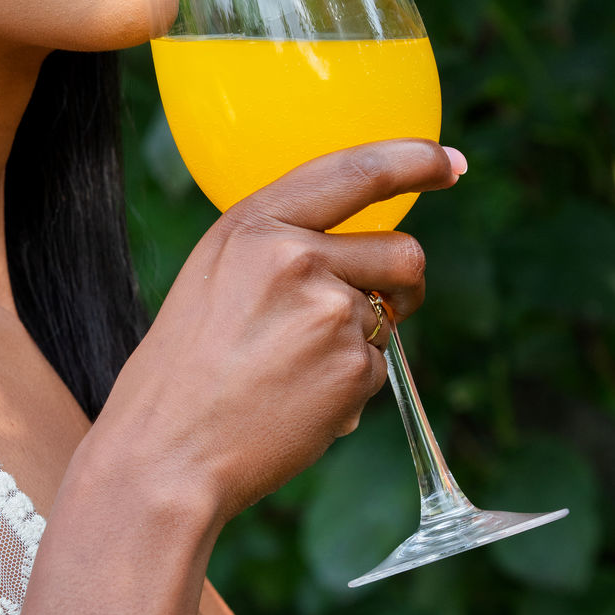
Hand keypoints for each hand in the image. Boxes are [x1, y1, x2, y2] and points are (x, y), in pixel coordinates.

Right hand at [90, 138, 461, 530]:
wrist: (165, 453)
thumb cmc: (181, 371)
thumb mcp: (214, 278)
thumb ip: (279, 247)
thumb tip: (360, 248)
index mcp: (255, 225)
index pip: (356, 173)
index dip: (415, 161)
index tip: (449, 163)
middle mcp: (296, 257)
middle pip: (404, 254)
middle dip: (401, 285)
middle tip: (363, 314)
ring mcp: (329, 313)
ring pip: (390, 317)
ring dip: (362, 342)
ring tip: (294, 371)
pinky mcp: (352, 369)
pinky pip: (377, 369)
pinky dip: (348, 389)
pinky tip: (295, 404)